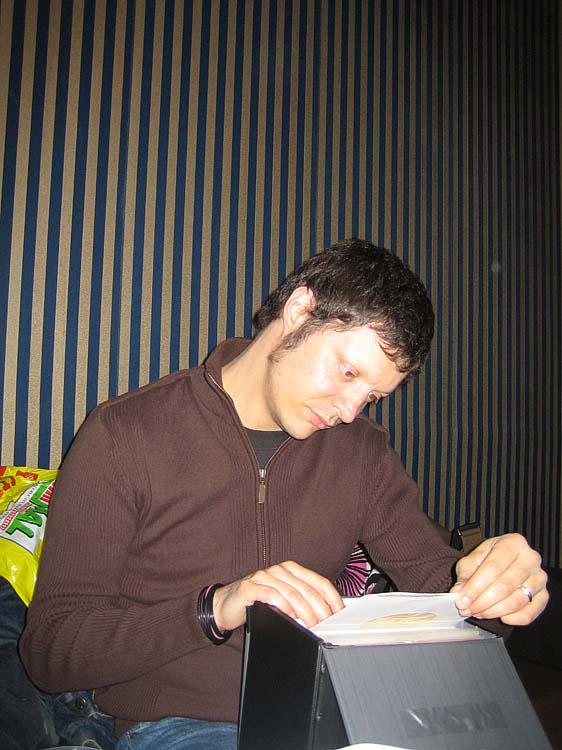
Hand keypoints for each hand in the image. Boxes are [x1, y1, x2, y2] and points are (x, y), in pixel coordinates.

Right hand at [212, 560, 343, 631]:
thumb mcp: (284, 599)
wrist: (226, 604)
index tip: (339, 613)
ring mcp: (264, 576)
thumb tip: (325, 616)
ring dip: (304, 612)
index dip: (332, 598)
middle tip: (326, 625)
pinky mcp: (250, 587)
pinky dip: (283, 607)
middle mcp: (279, 570)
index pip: (319, 582)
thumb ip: (302, 602)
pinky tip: (289, 616)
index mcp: (291, 569)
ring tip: (311, 625)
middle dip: (320, 609)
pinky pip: (271, 595)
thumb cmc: (257, 602)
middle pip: (307, 590)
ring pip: (292, 593)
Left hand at [450, 533, 547, 625]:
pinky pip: (528, 614)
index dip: (475, 587)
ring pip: (516, 601)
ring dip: (493, 612)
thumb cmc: (490, 559)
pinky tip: (498, 616)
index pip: (493, 567)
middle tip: (467, 610)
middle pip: (505, 586)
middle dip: (482, 602)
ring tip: (477, 613)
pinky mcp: (544, 596)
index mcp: (513, 543)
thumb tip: (459, 592)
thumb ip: (465, 574)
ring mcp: (539, 578)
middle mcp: (530, 559)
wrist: (506, 562)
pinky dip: (511, 619)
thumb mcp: (474, 559)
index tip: (461, 600)